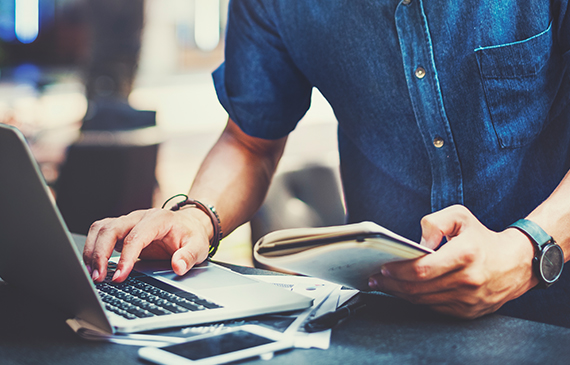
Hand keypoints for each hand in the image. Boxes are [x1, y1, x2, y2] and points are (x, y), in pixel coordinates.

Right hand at [83, 207, 211, 282]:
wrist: (188, 224)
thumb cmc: (191, 235)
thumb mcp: (198, 246)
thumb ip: (189, 256)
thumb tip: (178, 267)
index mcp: (158, 219)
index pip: (136, 236)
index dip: (126, 257)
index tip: (120, 276)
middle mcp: (139, 217)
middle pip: (111, 229)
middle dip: (100, 253)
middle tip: (99, 278)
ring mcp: (128, 222)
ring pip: (101, 229)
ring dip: (92, 251)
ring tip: (92, 275)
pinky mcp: (121, 229)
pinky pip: (100, 234)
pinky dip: (92, 249)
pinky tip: (93, 267)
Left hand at [368, 205, 537, 318]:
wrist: (515, 264)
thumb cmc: (482, 238)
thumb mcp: (460, 216)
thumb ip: (435, 221)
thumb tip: (419, 241)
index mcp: (465, 254)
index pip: (422, 269)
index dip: (399, 270)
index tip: (384, 266)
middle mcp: (468, 280)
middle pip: (418, 289)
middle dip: (392, 283)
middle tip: (376, 278)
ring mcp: (469, 299)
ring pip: (424, 301)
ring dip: (400, 293)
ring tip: (385, 284)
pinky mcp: (468, 312)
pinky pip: (434, 308)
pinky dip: (417, 300)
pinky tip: (405, 291)